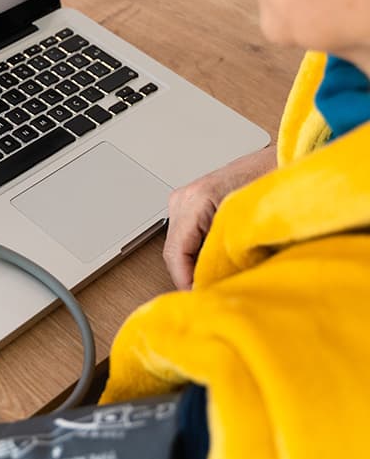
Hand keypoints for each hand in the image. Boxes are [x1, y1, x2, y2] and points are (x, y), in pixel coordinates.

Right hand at [163, 145, 275, 288]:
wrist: (284, 161)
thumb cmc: (274, 183)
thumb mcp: (250, 227)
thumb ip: (228, 258)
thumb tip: (215, 286)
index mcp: (194, 202)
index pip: (175, 254)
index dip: (186, 282)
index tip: (202, 298)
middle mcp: (183, 200)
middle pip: (175, 252)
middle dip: (192, 275)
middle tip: (213, 294)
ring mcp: (184, 201)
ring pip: (180, 246)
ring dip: (196, 265)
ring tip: (217, 280)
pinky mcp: (192, 205)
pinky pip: (188, 238)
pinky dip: (200, 254)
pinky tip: (218, 262)